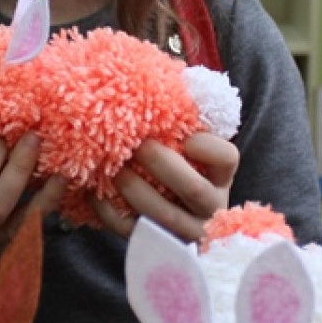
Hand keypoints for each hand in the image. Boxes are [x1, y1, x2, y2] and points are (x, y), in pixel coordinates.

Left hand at [90, 132, 239, 243]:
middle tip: (137, 146)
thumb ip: (180, 121)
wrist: (171, 215)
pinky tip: (94, 193)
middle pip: (192, 188)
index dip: (206, 146)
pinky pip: (133, 232)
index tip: (184, 136)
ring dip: (133, 188)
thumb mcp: (187, 148)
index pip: (227, 158)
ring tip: (113, 168)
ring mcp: (185, 231)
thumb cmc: (175, 166)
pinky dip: (110, 212)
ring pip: (162, 215)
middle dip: (160, 164)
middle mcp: (210, 207)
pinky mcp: (157, 246)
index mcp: (220, 176)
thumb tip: (162, 76)